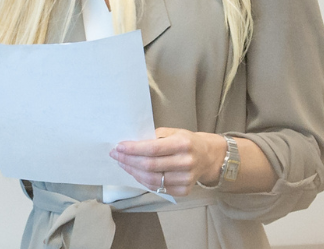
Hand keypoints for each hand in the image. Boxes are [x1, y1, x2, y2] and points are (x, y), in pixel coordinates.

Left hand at [109, 127, 226, 196]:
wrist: (208, 156)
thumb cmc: (186, 141)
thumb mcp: (172, 132)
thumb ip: (154, 137)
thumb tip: (131, 142)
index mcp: (182, 144)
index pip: (152, 148)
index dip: (133, 149)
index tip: (118, 147)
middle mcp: (185, 162)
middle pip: (150, 165)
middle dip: (128, 160)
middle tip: (116, 155)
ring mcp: (186, 179)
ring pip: (152, 180)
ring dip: (133, 172)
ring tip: (122, 164)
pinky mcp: (185, 191)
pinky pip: (158, 188)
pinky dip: (143, 181)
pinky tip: (135, 172)